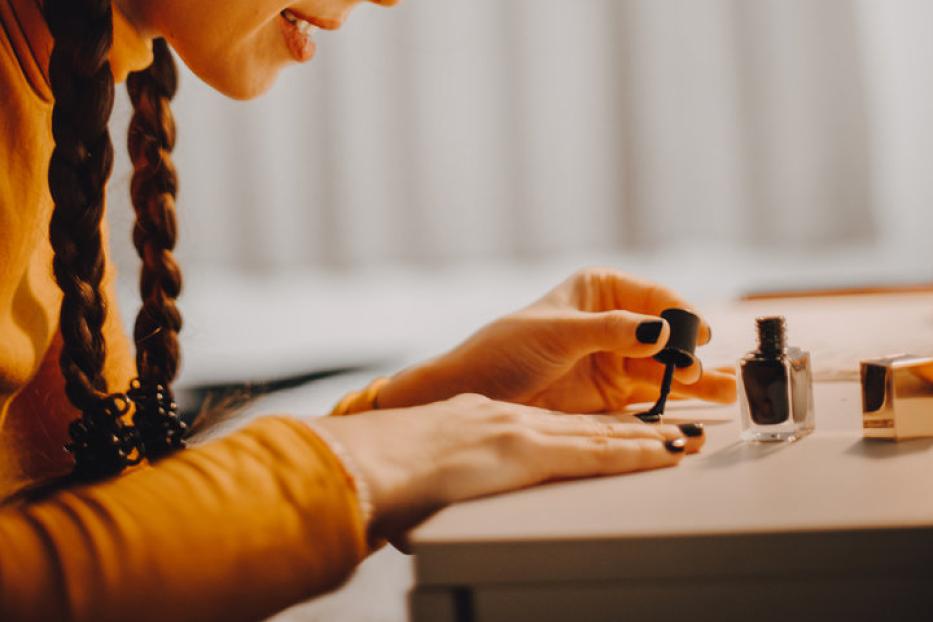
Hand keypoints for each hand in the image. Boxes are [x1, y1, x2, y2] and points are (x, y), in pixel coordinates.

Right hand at [313, 393, 703, 543]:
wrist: (373, 460)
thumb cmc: (384, 470)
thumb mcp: (419, 466)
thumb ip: (440, 474)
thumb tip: (432, 502)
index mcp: (484, 421)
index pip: (553, 427)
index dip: (590, 429)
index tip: (620, 431)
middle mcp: (510, 419)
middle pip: (585, 425)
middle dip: (631, 429)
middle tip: (671, 428)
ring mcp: (522, 432)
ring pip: (601, 434)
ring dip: (648, 438)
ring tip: (685, 439)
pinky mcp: (531, 451)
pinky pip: (596, 452)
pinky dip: (636, 451)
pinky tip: (664, 452)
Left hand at [378, 268, 735, 412]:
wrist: (475, 391)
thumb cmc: (506, 348)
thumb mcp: (558, 331)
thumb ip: (611, 330)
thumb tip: (659, 330)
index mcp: (601, 289)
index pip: (653, 297)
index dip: (678, 315)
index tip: (694, 334)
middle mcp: (616, 320)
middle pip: (666, 333)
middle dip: (690, 350)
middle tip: (704, 370)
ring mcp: (617, 356)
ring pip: (667, 364)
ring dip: (695, 376)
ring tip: (727, 390)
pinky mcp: (614, 391)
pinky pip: (655, 391)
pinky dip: (680, 397)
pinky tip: (707, 401)